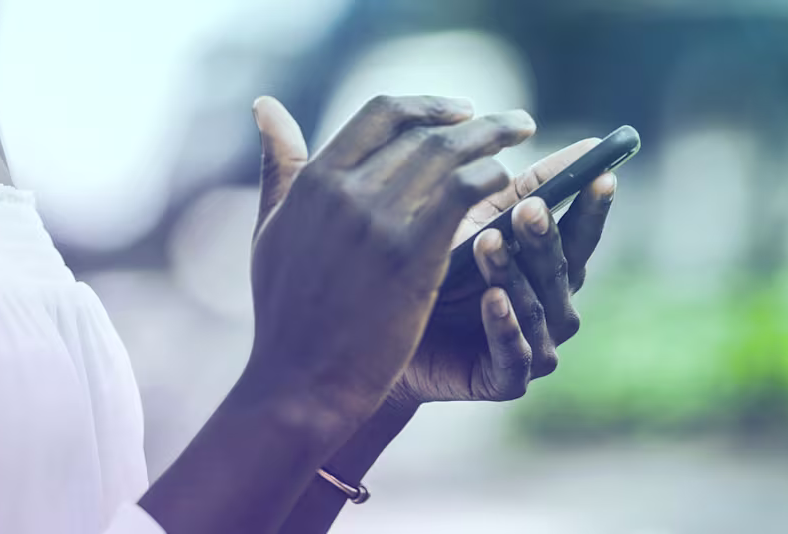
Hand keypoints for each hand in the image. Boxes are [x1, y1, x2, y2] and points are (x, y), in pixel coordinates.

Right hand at [243, 95, 534, 425]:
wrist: (298, 380)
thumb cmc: (284, 312)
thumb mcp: (269, 227)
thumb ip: (277, 165)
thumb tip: (265, 105)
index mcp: (313, 181)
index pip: (379, 114)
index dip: (426, 105)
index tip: (460, 111)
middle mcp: (343, 190)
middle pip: (422, 132)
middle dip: (475, 121)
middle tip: (513, 122)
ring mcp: (376, 221)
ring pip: (448, 155)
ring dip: (492, 140)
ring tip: (523, 137)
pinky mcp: (410, 255)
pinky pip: (462, 194)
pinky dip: (490, 179)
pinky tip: (507, 186)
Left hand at [388, 139, 618, 404]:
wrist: (380, 339)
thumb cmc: (434, 271)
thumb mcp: (477, 222)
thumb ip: (527, 189)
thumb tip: (588, 144)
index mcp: (553, 265)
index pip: (582, 232)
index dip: (593, 206)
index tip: (602, 174)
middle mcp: (554, 306)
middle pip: (562, 267)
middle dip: (545, 237)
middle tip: (527, 209)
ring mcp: (535, 345)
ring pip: (538, 307)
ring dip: (515, 273)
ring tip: (487, 243)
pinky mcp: (506, 380)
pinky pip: (514, 353)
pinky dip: (505, 327)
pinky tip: (491, 300)